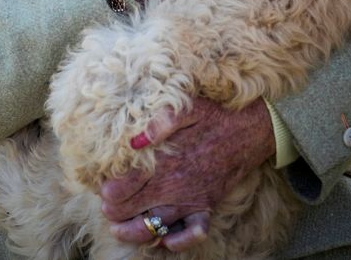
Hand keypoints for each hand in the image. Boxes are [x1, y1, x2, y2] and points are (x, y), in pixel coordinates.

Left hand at [100, 97, 274, 252]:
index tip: (101, 187)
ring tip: (119, 230)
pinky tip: (164, 241)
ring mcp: (191, 200)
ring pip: (156, 227)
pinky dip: (179, 242)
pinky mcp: (206, 207)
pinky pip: (193, 233)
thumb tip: (133, 141)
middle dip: (115, 212)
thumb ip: (160, 122)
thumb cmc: (213, 116)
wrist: (249, 130)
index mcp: (165, 162)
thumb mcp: (186, 107)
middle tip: (106, 207)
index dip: (108, 190)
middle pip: (134, 209)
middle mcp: (175, 186)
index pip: (125, 186)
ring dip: (135, 232)